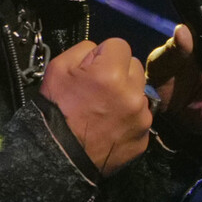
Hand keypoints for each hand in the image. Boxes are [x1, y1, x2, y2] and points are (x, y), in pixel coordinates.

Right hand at [40, 36, 151, 175]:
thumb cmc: (56, 110)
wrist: (59, 156)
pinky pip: (141, 118)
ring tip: (105, 109)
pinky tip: (111, 126)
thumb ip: (84, 50)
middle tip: (100, 88)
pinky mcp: (144, 138)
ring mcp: (141, 118)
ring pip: (140, 93)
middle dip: (120, 72)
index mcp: (111, 73)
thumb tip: (101, 51)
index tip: (94, 68)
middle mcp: (133, 95)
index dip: (104, 54)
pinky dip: (129, 119)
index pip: (120, 45)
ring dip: (127, 95)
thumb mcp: (58, 68)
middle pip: (135, 67)